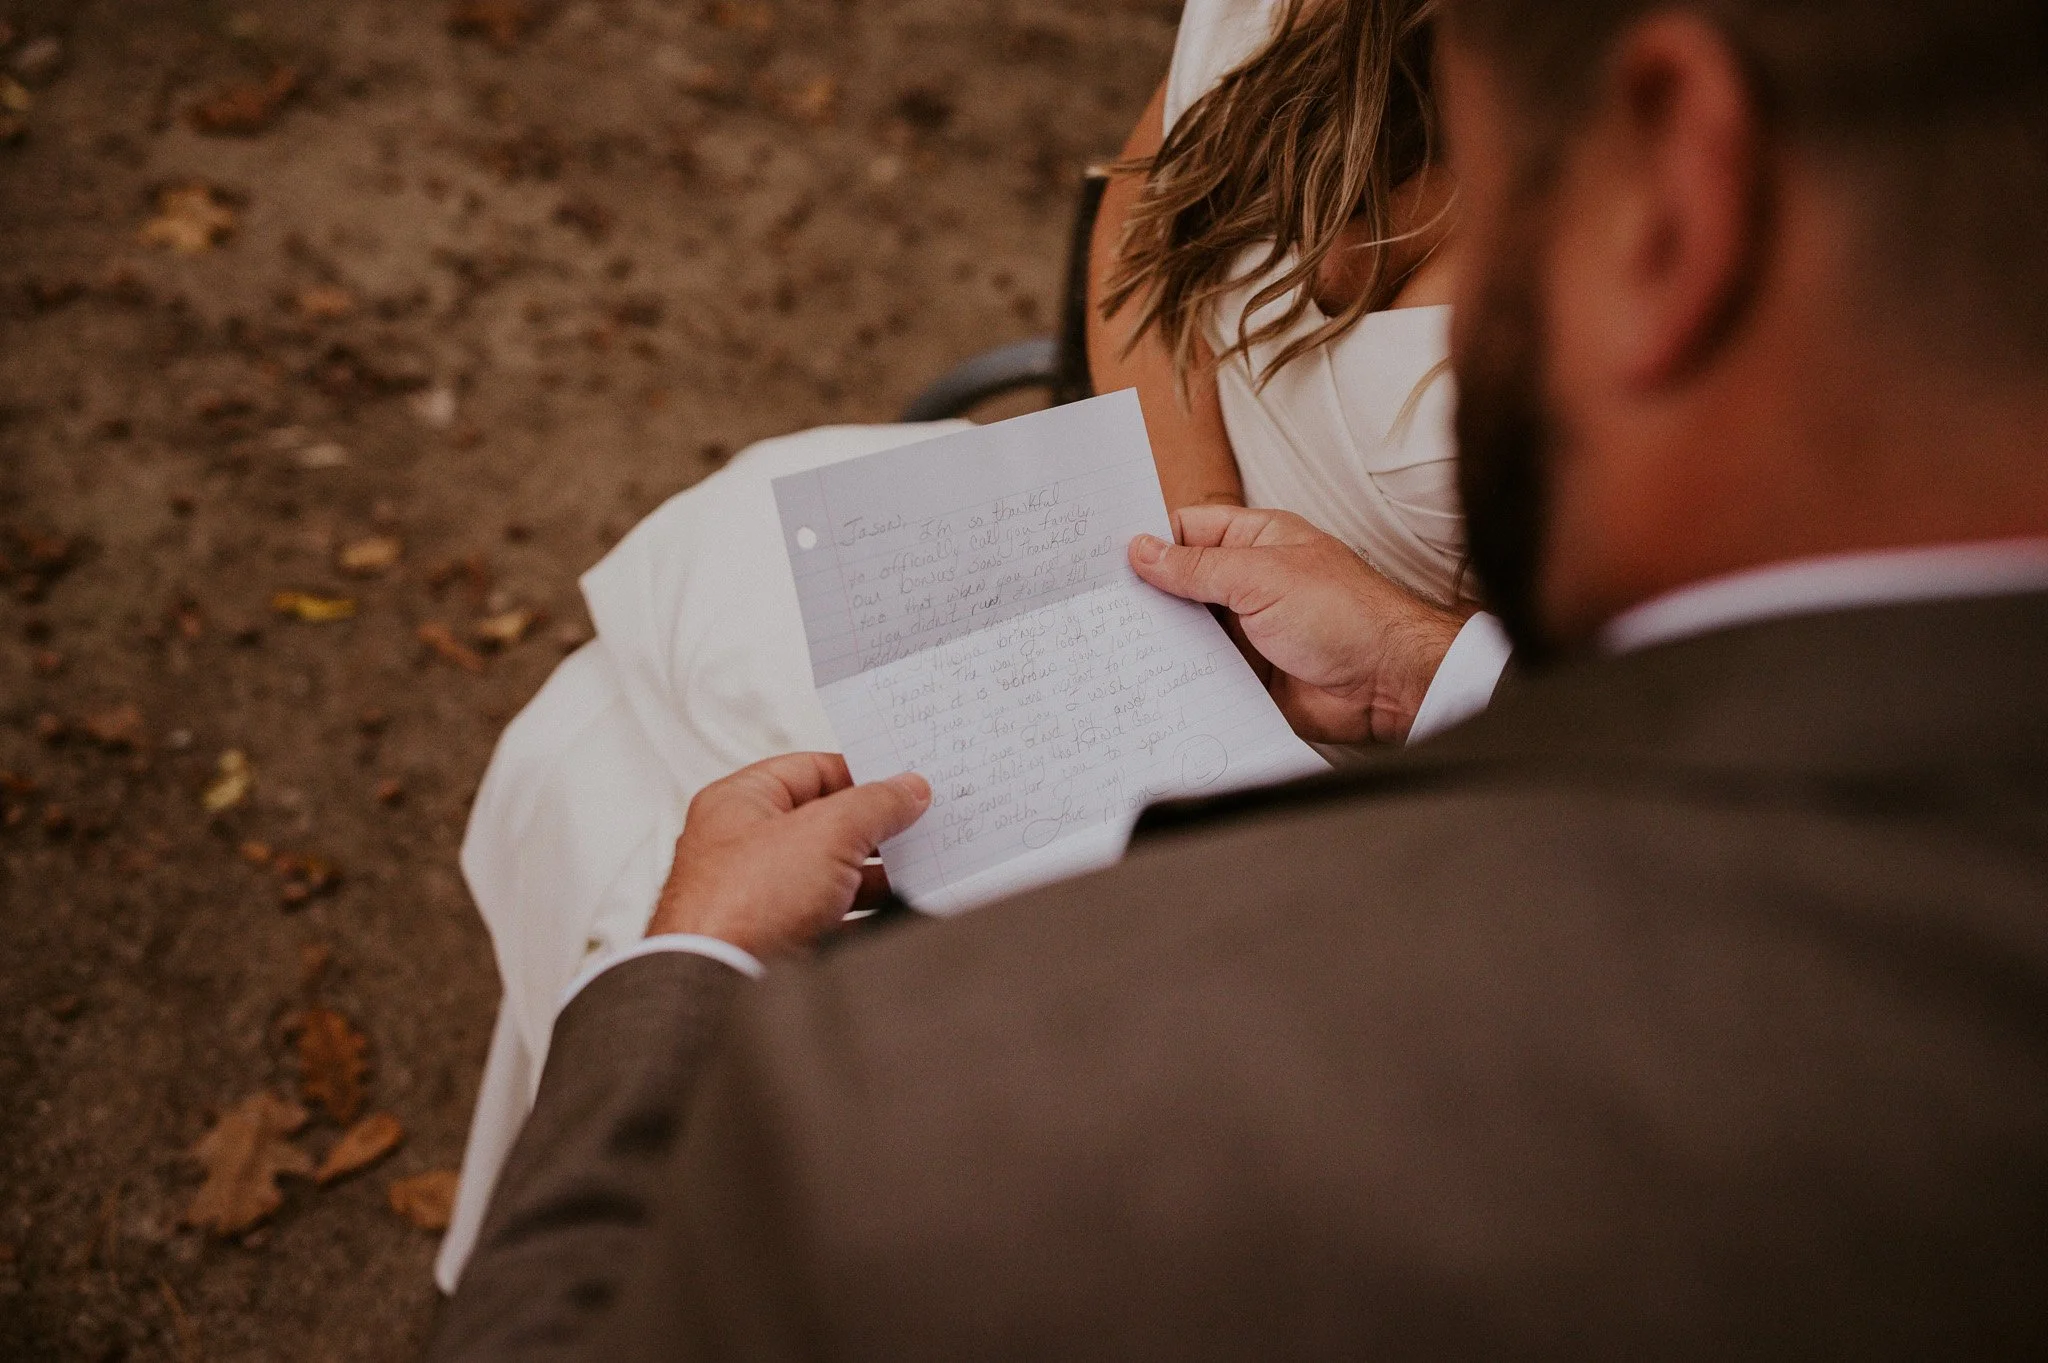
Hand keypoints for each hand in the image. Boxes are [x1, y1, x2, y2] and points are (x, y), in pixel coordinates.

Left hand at [648, 753, 930, 956]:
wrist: (721, 989)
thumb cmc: (743, 906)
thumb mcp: (828, 831)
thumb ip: (875, 803)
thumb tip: (907, 790)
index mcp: (738, 803)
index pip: (809, 770)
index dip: (860, 774)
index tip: (904, 785)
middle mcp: (741, 849)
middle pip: (823, 825)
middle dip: (872, 830)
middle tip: (916, 828)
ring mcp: (757, 900)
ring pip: (828, 877)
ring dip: (872, 877)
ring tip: (916, 872)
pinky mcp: (774, 944)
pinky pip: (829, 922)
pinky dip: (863, 918)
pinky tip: (893, 918)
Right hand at [1130, 506, 1467, 744]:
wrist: (1389, 685)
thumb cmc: (1346, 615)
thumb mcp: (1261, 576)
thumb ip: (1197, 567)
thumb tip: (1142, 550)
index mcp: (1255, 542)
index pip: (1187, 531)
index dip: (1147, 540)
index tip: (1101, 556)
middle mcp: (1247, 584)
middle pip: (1179, 584)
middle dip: (1143, 595)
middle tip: (1094, 605)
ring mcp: (1245, 632)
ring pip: (1185, 632)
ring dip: (1158, 639)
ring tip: (1107, 644)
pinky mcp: (1246, 676)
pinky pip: (1201, 674)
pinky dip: (1177, 677)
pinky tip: (1144, 680)